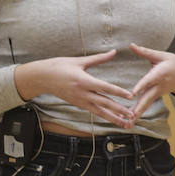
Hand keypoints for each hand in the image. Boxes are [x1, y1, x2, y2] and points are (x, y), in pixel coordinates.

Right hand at [14, 49, 135, 128]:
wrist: (42, 78)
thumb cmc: (60, 66)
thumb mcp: (79, 61)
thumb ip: (99, 58)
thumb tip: (114, 52)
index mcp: (83, 81)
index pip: (105, 88)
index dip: (118, 92)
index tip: (130, 96)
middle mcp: (82, 94)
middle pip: (104, 103)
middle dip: (119, 110)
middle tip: (132, 116)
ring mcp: (80, 100)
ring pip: (99, 111)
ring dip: (113, 118)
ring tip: (125, 123)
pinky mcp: (78, 104)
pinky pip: (93, 111)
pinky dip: (104, 115)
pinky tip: (112, 119)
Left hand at [126, 44, 174, 120]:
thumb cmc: (173, 62)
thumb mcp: (161, 55)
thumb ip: (145, 52)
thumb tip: (131, 45)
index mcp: (160, 73)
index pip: (148, 81)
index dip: (141, 87)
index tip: (132, 94)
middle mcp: (159, 86)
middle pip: (147, 98)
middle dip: (138, 108)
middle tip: (130, 116)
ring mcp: (158, 93)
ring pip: (146, 105)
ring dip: (137, 115)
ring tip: (128, 124)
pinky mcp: (156, 97)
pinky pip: (146, 106)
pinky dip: (139, 114)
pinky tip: (130, 122)